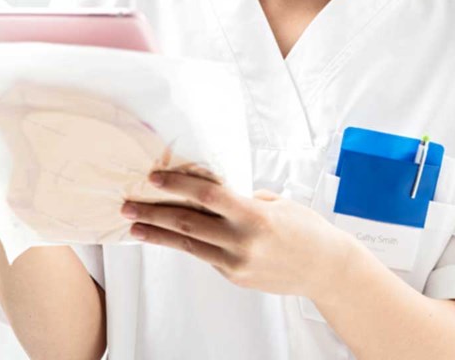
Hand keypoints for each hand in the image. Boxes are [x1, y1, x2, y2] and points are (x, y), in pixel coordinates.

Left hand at [121, 171, 358, 298]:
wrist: (325, 268)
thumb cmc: (307, 230)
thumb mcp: (278, 204)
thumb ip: (244, 199)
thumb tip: (214, 193)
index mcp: (255, 216)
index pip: (207, 196)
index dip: (178, 185)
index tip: (155, 178)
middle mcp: (242, 242)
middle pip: (188, 222)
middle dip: (154, 212)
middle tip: (129, 204)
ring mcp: (236, 263)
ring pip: (188, 244)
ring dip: (158, 234)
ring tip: (135, 226)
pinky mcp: (234, 276)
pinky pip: (204, 256)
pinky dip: (183, 244)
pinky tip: (167, 237)